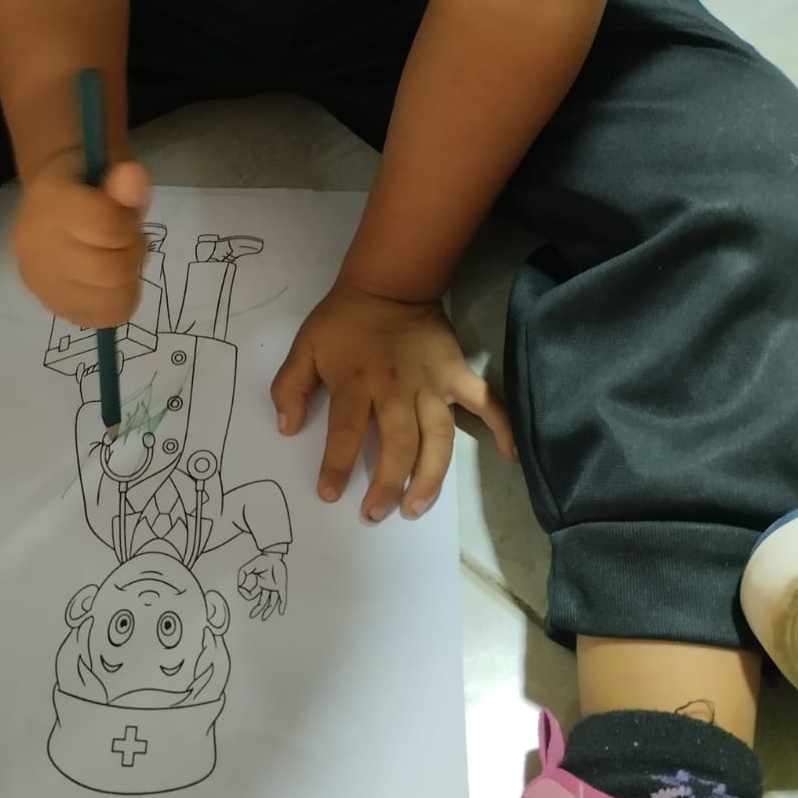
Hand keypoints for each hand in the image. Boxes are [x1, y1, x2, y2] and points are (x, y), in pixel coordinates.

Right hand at [13, 151, 149, 326]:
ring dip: (126, 282)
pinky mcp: (48, 303)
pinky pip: (98, 318)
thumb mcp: (109, 168)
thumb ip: (125, 178)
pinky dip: (114, 302)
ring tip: (116, 261)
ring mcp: (38, 279)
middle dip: (131, 256)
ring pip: (107, 300)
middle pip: (108, 270)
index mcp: (49, 200)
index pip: (107, 227)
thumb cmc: (87, 183)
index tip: (126, 217)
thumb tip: (134, 178)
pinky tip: (108, 283)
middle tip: (125, 242)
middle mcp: (35, 245)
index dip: (129, 225)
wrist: (50, 199)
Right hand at [237, 553, 286, 620]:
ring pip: (272, 602)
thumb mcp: (249, 567)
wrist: (273, 556)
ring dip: (268, 610)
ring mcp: (274, 588)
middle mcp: (266, 587)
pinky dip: (282, 605)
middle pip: (262, 601)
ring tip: (263, 618)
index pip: (252, 594)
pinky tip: (281, 612)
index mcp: (259, 584)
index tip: (243, 590)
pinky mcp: (281, 586)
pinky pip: (282, 597)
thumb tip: (240, 585)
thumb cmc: (262, 560)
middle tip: (252, 616)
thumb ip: (242, 574)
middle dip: (257, 609)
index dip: (247, 594)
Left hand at [271, 284, 516, 521]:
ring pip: (438, 438)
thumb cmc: (343, 320)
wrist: (388, 284)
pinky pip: (486, 402)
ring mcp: (432, 384)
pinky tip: (510, 456)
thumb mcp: (305, 347)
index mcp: (356, 383)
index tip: (330, 494)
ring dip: (430, 477)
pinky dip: (503, 427)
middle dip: (387, 484)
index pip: (344, 433)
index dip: (336, 467)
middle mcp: (396, 389)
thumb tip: (287, 428)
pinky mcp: (457, 374)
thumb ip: (290, 387)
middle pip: (398, 445)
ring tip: (416, 507)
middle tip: (375, 513)